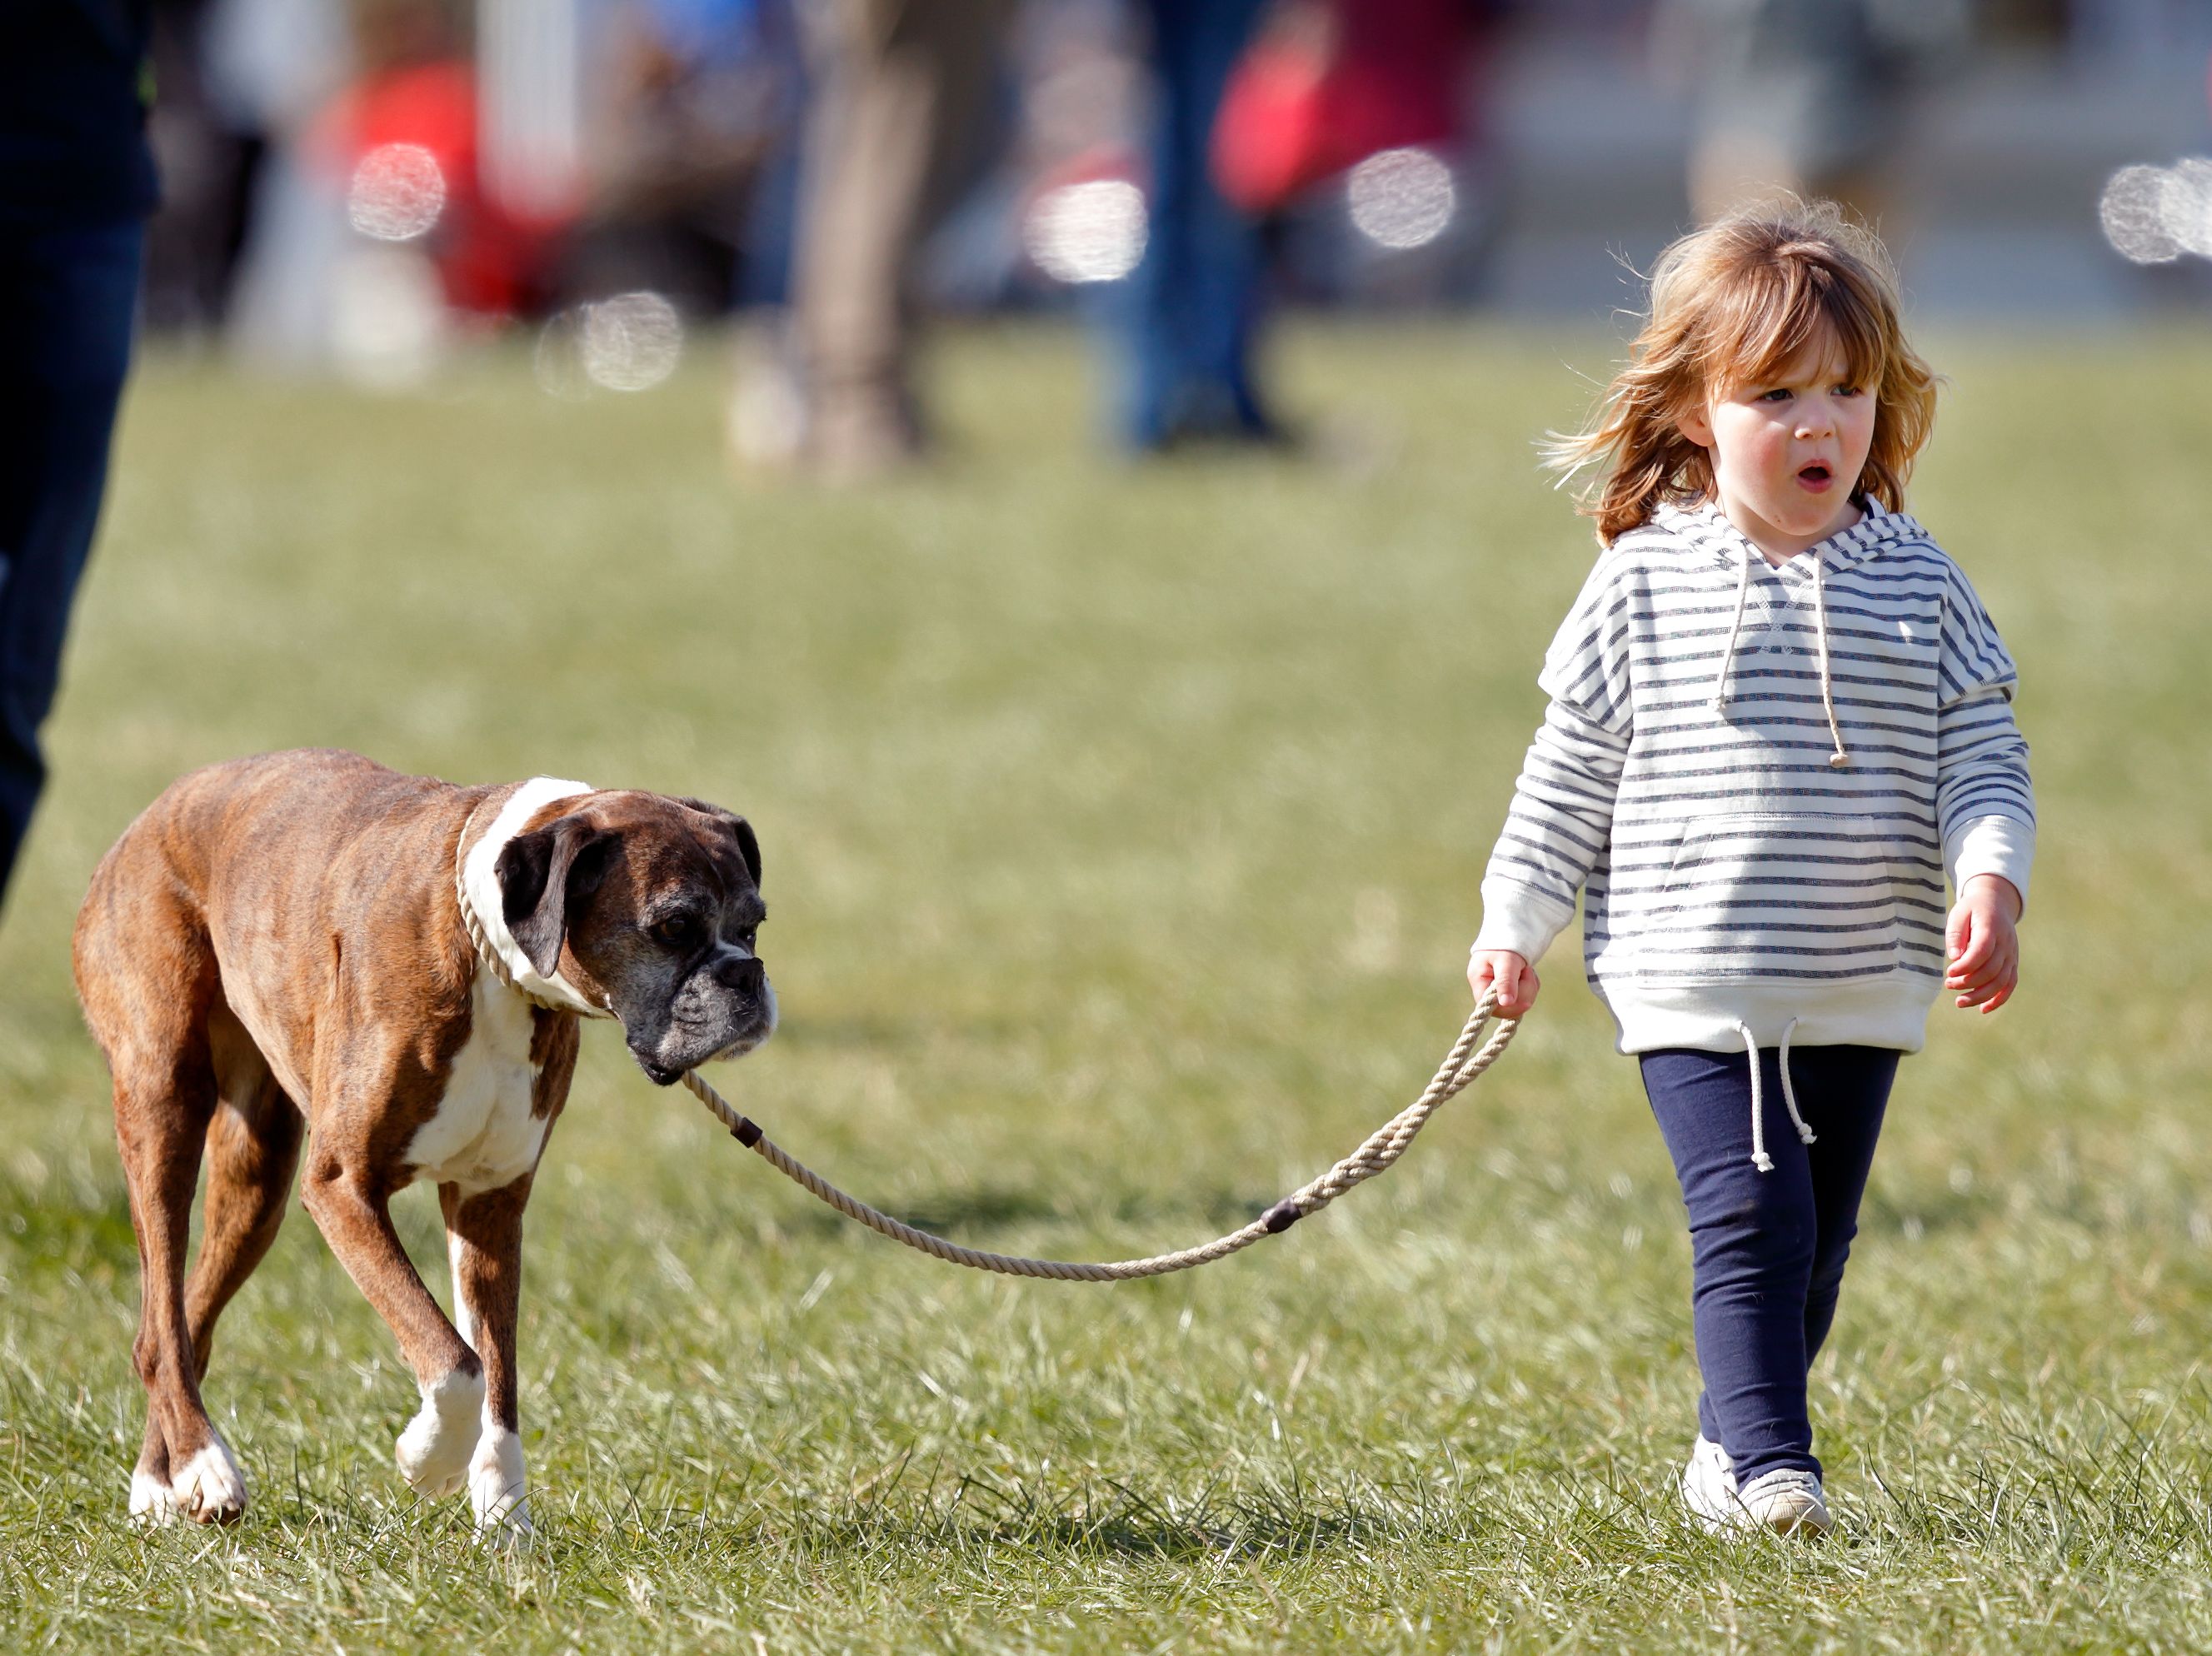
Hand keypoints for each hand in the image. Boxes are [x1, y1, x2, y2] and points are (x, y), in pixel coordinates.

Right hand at [1469, 949, 1538, 1016]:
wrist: (1513, 931)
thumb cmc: (1505, 943)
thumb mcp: (1506, 961)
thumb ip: (1506, 981)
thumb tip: (1506, 1003)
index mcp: (1478, 981)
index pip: (1489, 1007)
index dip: (1509, 1008)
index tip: (1526, 1001)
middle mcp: (1486, 989)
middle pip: (1507, 1007)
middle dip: (1523, 992)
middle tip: (1527, 971)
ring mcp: (1498, 990)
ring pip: (1518, 1003)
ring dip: (1529, 986)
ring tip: (1526, 969)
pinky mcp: (1509, 989)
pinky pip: (1524, 996)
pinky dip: (1530, 984)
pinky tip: (1527, 971)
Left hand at [1944, 873, 2021, 1013]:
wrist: (1996, 903)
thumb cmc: (1972, 910)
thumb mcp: (1958, 914)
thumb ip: (1956, 935)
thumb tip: (1955, 959)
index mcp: (1992, 928)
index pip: (1982, 952)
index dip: (1966, 966)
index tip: (1949, 973)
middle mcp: (2006, 944)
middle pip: (1991, 970)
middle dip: (1968, 982)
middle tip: (1948, 985)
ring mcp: (2012, 955)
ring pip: (2001, 981)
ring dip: (1981, 995)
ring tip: (1959, 1002)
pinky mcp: (2012, 963)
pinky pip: (2010, 984)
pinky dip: (1999, 999)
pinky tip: (1983, 1008)